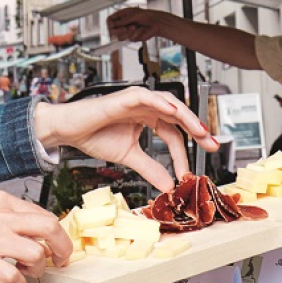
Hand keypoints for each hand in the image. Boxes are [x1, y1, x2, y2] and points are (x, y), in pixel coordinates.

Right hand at [0, 190, 70, 282]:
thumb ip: (5, 220)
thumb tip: (31, 236)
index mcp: (0, 201)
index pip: (43, 213)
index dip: (56, 234)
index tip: (57, 247)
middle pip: (50, 227)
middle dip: (62, 248)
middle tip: (60, 262)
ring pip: (36, 254)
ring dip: (36, 270)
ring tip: (25, 274)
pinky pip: (13, 277)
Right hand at [34, 87, 217, 191]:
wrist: (69, 130)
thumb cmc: (94, 137)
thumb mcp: (129, 157)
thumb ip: (150, 169)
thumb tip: (168, 186)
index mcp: (148, 118)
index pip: (174, 133)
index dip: (184, 152)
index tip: (190, 171)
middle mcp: (146, 107)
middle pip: (178, 116)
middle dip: (197, 129)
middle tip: (213, 144)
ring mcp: (137, 100)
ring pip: (169, 103)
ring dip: (186, 116)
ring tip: (200, 130)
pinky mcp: (126, 97)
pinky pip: (148, 97)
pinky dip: (162, 102)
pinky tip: (174, 112)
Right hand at [106, 7, 170, 41]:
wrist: (157, 23)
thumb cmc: (146, 16)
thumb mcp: (133, 15)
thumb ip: (123, 21)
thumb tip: (113, 24)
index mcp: (122, 15)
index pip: (110, 20)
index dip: (110, 24)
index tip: (112, 27)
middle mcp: (123, 23)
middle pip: (113, 30)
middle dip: (119, 30)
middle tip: (127, 28)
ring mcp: (127, 31)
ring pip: (120, 37)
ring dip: (128, 33)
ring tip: (136, 27)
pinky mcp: (133, 37)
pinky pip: (130, 38)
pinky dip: (135, 35)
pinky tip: (141, 31)